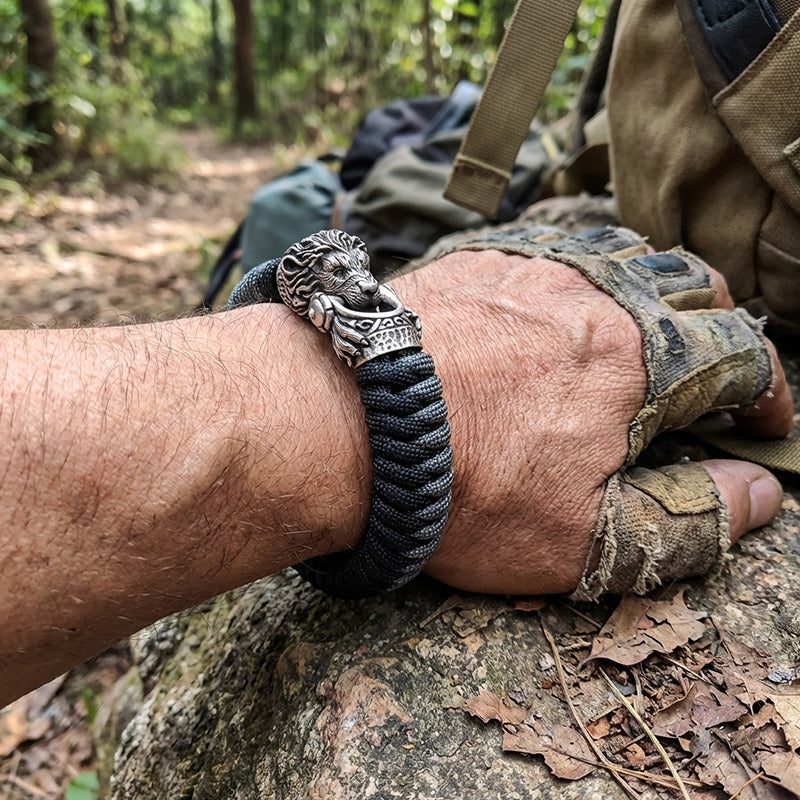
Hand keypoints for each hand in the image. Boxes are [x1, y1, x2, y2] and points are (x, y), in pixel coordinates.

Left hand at [387, 244, 792, 595]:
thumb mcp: (587, 541)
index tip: (766, 421)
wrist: (339, 421)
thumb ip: (690, 520)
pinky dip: (572, 276)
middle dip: (716, 327)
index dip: (769, 392)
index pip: (744, 356)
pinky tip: (548, 306)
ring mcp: (532, 268)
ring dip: (648, 290)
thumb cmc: (462, 489)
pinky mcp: (475, 260)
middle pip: (691, 286)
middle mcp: (597, 295)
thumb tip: (762, 493)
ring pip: (622, 255)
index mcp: (644, 360)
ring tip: (636, 327)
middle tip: (708, 367)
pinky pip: (548, 250)